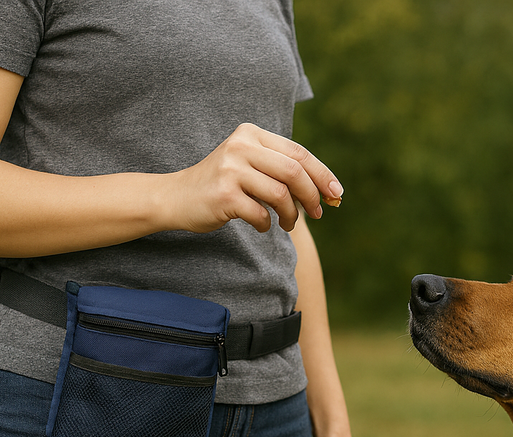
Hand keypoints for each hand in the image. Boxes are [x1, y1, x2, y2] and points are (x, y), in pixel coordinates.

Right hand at [169, 123, 343, 233]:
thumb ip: (282, 170)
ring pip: (281, 194)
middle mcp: (241, 146)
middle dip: (312, 196)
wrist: (176, 197)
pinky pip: (261, 214)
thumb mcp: (250, 165)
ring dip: (291, 215)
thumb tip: (328, 191)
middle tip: (319, 214)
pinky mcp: (223, 195)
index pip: (298, 153)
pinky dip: (268, 224)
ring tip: (288, 224)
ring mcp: (230, 169)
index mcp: (251, 134)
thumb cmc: (222, 185)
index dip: (322, 174)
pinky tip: (263, 225)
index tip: (336, 194)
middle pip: (294, 172)